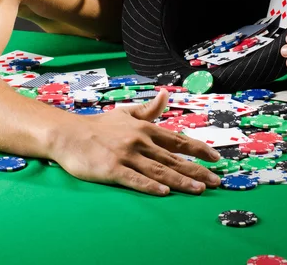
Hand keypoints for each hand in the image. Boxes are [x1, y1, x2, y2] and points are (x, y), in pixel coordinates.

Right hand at [50, 90, 221, 195]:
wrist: (70, 135)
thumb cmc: (100, 126)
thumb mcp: (126, 113)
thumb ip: (148, 109)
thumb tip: (165, 95)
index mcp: (145, 128)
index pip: (177, 140)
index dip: (198, 149)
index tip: (215, 158)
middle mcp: (139, 141)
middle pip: (173, 158)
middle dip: (197, 170)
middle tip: (217, 180)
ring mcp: (126, 155)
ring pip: (159, 170)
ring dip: (181, 180)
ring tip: (200, 189)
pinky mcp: (112, 169)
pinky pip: (135, 179)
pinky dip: (151, 185)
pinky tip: (165, 192)